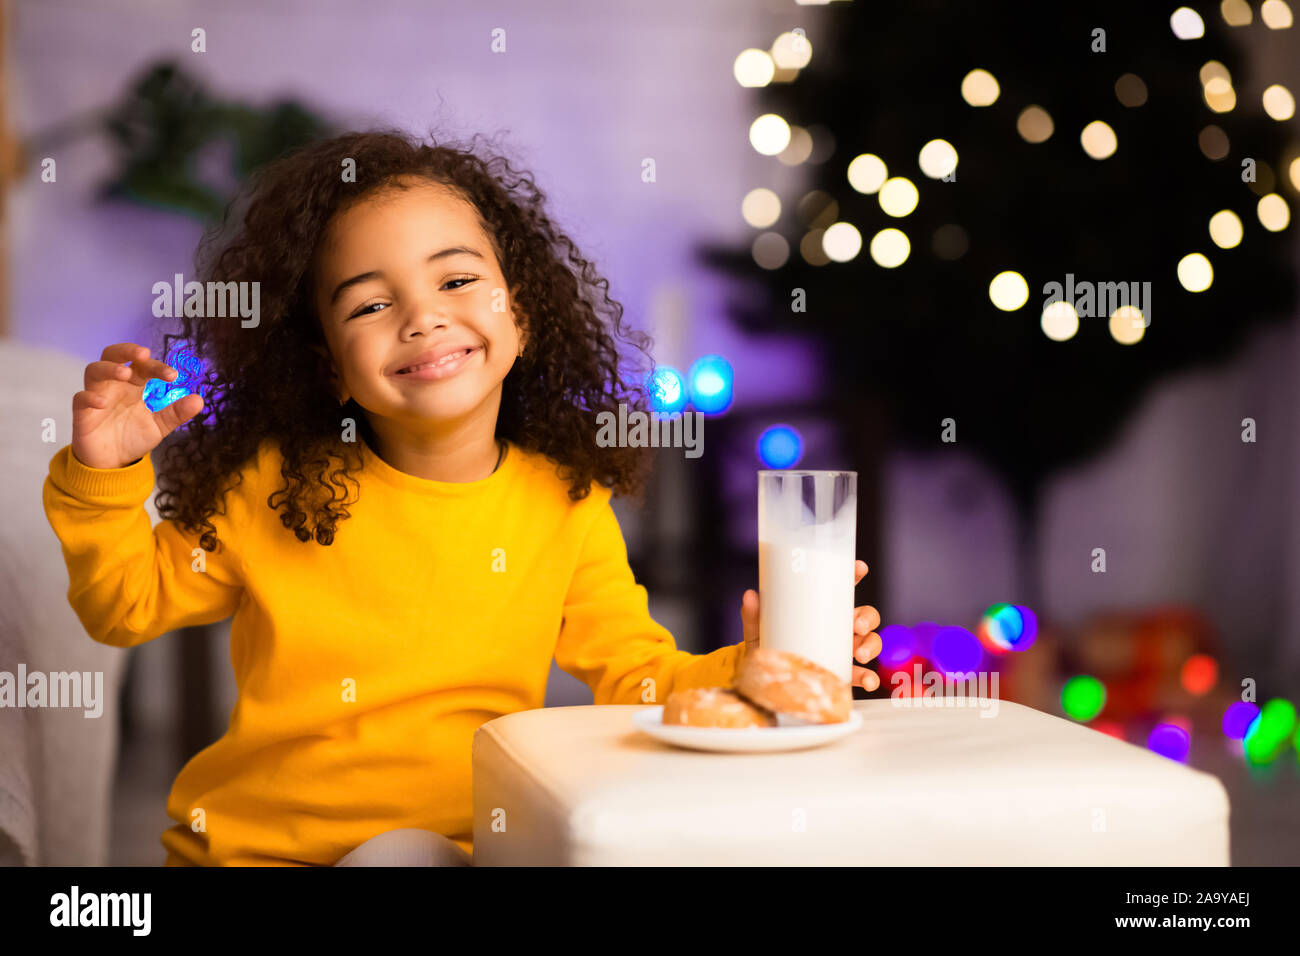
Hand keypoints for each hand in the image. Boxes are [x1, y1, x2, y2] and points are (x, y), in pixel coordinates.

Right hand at [71, 343, 201, 469]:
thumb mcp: (160, 426)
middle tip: (143, 354)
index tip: (173, 376)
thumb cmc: (133, 437)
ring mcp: (96, 396)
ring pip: (94, 370)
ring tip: (125, 374)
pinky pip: (80, 399)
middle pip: (113, 355)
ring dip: (109, 368)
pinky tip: (103, 403)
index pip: (143, 366)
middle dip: (126, 350)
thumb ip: (177, 413)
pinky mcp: (82, 414)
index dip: (157, 367)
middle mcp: (114, 385)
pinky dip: (90, 397)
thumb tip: (200, 400)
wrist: (113, 463)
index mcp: (133, 385)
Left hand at [740, 559, 881, 690]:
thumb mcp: (758, 629)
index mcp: (822, 610)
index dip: (855, 575)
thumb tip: (750, 596)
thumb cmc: (767, 646)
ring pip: (871, 641)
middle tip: (857, 625)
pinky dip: (870, 677)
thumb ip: (753, 614)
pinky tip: (868, 682)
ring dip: (871, 645)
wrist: (764, 680)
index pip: (843, 588)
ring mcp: (843, 651)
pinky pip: (863, 674)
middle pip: (866, 615)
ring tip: (859, 654)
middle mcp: (838, 628)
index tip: (859, 568)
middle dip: (868, 617)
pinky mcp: (843, 674)